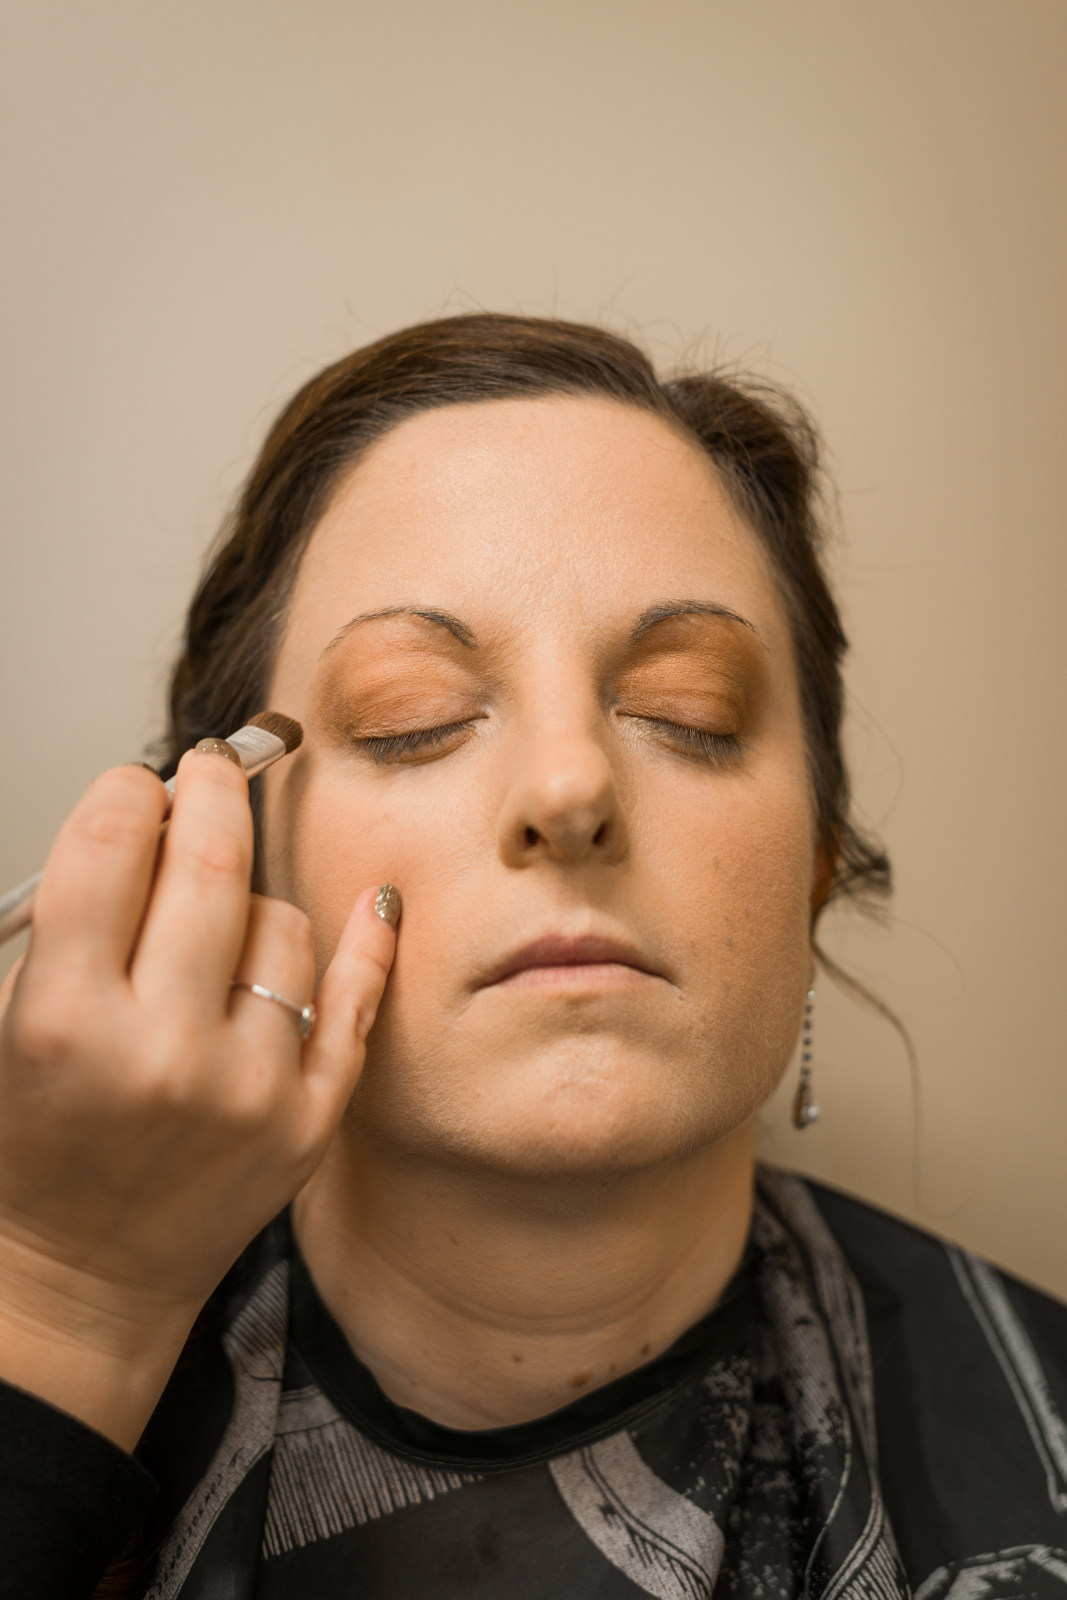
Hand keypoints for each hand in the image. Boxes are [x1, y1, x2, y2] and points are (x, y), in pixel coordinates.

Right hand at [0, 750, 396, 1446]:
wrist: (79, 1276)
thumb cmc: (39, 1144)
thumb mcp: (19, 1017)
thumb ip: (83, 916)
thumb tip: (156, 811)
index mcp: (64, 1022)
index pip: (110, 846)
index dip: (129, 791)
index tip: (140, 785)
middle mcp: (161, 1053)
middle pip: (211, 862)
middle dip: (211, 791)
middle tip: (211, 774)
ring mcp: (247, 1090)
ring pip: (284, 922)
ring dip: (252, 901)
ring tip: (215, 930)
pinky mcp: (307, 1122)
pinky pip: (356, 1001)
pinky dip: (367, 944)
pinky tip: (374, 902)